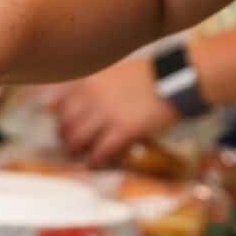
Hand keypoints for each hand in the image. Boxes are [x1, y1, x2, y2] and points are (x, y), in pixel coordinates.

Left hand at [48, 57, 178, 165]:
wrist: (175, 80)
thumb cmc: (146, 78)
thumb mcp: (112, 73)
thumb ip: (93, 88)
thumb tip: (73, 105)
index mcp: (88, 82)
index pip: (59, 105)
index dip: (62, 119)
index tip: (66, 126)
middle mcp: (92, 97)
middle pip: (65, 126)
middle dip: (66, 139)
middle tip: (72, 146)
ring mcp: (106, 114)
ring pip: (77, 141)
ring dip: (77, 152)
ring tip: (82, 155)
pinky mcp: (122, 130)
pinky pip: (99, 152)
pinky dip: (95, 160)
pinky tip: (96, 163)